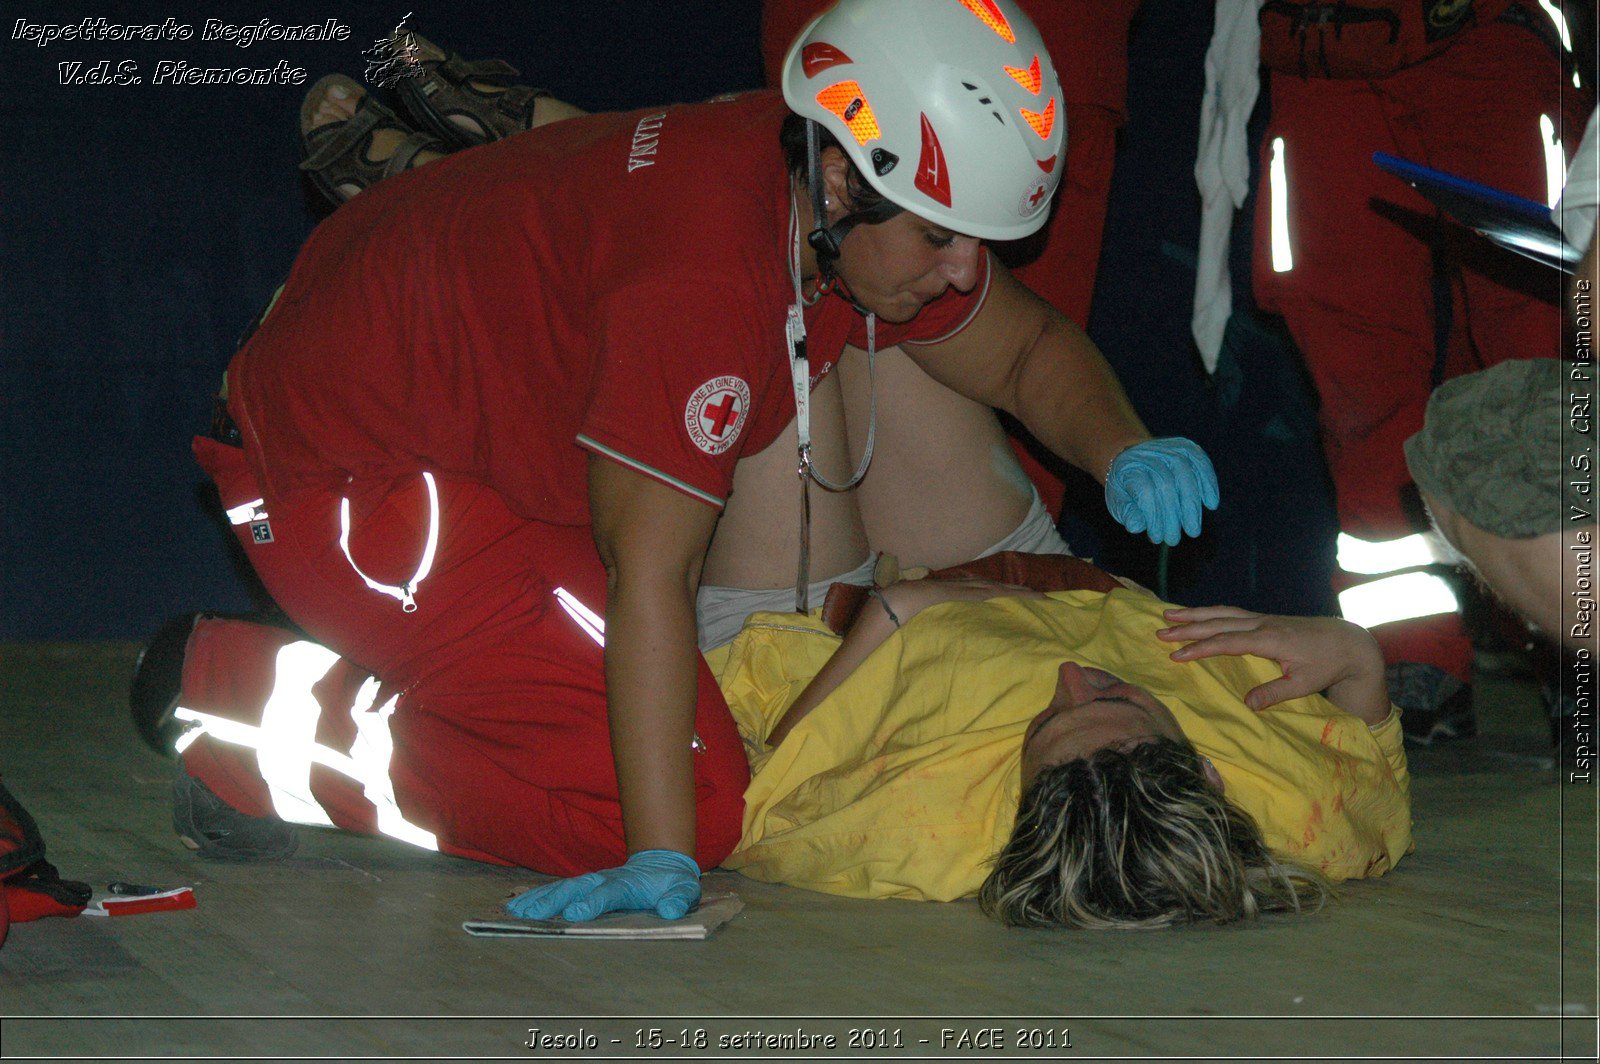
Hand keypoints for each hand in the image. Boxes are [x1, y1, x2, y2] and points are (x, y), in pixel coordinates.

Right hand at [504, 849, 700, 921]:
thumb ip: (677, 900)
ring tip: (515, 912)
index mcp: (626, 884)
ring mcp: (592, 881)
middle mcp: (604, 880)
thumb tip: (669, 910)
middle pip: (575, 889)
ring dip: (539, 899)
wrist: (662, 864)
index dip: (591, 903)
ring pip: (562, 888)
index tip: (575, 914)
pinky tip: (517, 906)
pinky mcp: (584, 887)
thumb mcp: (682, 891)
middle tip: (531, 915)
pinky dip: (537, 897)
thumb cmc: (672, 883)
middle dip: (553, 901)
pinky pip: (557, 891)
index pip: (606, 893)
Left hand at [1104, 438, 1219, 545]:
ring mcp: (1168, 447)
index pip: (1145, 491)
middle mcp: (1147, 453)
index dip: (1153, 517)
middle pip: (1166, 484)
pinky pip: (1201, 463)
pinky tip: (1211, 504)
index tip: (1157, 538)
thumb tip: (1135, 527)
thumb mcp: (1118, 502)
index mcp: (1127, 466)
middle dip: (1173, 516)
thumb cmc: (1126, 488)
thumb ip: (1127, 513)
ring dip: (1192, 505)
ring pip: (1186, 474)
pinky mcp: (1186, 446)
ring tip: (1193, 530)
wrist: (1131, 458)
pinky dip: (1209, 483)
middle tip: (1175, 540)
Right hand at [1156, 606, 1389, 724]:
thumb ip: (1275, 693)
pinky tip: (1196, 614)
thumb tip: (1247, 705)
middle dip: (1188, 627)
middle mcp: (1262, 624)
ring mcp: (1263, 618)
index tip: (1177, 655)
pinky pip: (1230, 612)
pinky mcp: (1264, 619)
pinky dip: (1209, 612)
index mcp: (1270, 640)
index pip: (1228, 642)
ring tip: (1168, 614)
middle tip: (1160, 631)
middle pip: (1218, 623)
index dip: (1201, 648)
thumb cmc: (1327, 664)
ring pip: (1222, 613)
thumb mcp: (1305, 684)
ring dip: (1194, 614)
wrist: (1347, 641)